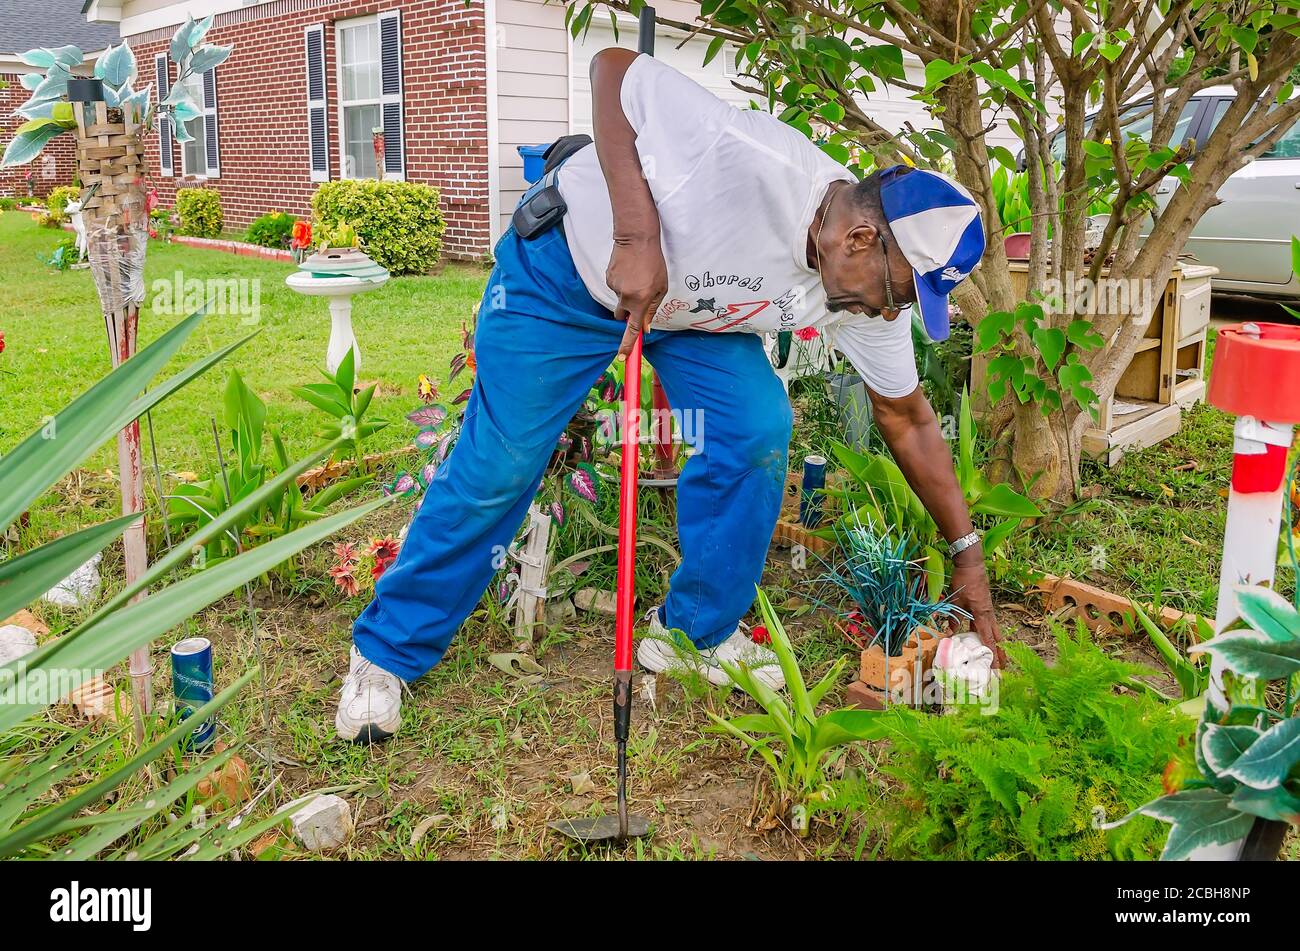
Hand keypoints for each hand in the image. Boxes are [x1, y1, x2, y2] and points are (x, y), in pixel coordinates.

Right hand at [606, 234, 666, 355]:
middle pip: (622, 316)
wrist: (636, 239)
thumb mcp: (661, 287)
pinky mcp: (608, 278)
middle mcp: (624, 297)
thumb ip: (652, 309)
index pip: (632, 329)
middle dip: (628, 313)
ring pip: (620, 299)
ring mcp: (614, 288)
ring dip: (628, 293)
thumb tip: (645, 327)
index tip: (622, 357)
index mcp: (640, 301)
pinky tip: (629, 271)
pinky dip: (623, 283)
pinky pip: (616, 287)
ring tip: (637, 276)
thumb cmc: (653, 262)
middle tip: (638, 298)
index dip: (627, 344)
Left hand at [948, 548, 1005, 668]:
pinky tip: (982, 637)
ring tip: (997, 656)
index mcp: (982, 615)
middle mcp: (989, 615)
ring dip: (996, 644)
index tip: (995, 668)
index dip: (992, 655)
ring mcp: (988, 611)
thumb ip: (953, 619)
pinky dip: (988, 633)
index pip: (989, 640)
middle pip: (997, 638)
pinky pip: (988, 624)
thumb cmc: (964, 581)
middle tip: (1002, 668)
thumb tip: (949, 635)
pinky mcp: (985, 606)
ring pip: (994, 631)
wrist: (972, 564)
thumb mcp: (955, 601)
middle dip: (1000, 653)